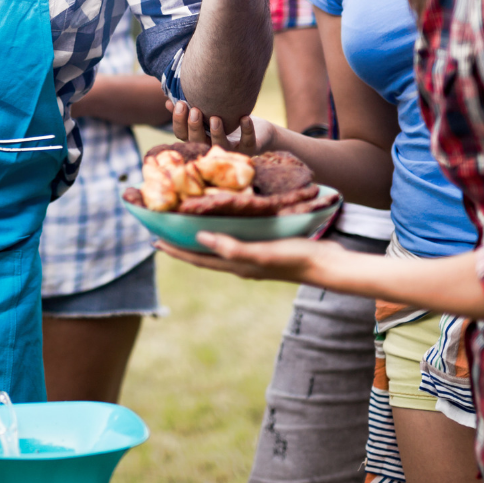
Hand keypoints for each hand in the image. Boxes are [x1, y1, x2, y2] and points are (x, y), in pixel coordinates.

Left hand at [155, 227, 340, 283]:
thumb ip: (231, 247)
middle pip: (204, 252)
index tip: (154, 241)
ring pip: (220, 245)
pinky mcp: (266, 246)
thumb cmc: (295, 258)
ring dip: (203, 235)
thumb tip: (199, 238)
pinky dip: (225, 228)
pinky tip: (228, 217)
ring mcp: (254, 255)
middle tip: (165, 229)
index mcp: (236, 265)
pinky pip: (237, 236)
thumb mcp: (262, 252)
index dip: (175, 250)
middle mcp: (241, 262)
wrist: (328, 265)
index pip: (197, 258)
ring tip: (189, 221)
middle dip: (183, 242)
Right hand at [166, 99, 259, 152]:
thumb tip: (168, 100)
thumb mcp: (210, 112)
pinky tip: (244, 117)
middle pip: (198, 142)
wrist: (262, 132)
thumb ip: (190, 108)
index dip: (179, 121)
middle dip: (195, 127)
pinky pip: (248, 142)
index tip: (180, 103)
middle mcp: (213, 147)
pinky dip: (247, 130)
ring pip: (221, 145)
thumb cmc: (231, 120)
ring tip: (215, 118)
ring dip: (218, 132)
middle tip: (195, 110)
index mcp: (201, 138)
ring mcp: (232, 151)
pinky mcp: (251, 149)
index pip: (183, 135)